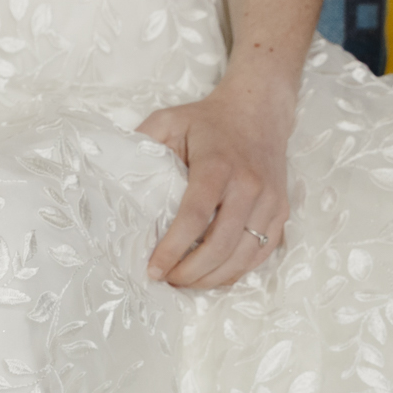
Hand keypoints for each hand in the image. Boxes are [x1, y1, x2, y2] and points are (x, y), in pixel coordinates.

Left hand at [138, 81, 293, 289]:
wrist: (259, 110)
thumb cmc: (207, 121)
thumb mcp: (168, 121)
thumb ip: (141, 143)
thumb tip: (112, 173)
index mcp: (218, 166)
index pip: (195, 217)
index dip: (173, 249)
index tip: (153, 269)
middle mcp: (249, 185)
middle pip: (221, 244)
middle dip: (191, 272)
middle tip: (166, 280)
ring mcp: (270, 200)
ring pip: (244, 254)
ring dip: (213, 278)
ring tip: (185, 282)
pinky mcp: (281, 210)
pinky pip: (261, 251)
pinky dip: (237, 270)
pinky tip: (213, 275)